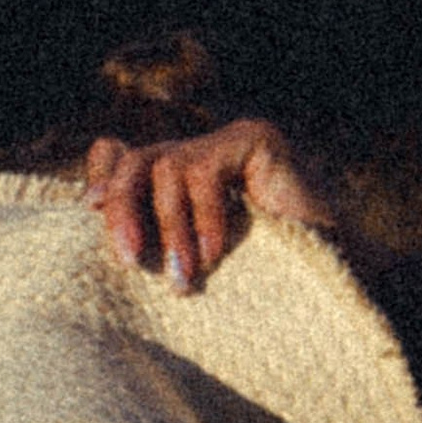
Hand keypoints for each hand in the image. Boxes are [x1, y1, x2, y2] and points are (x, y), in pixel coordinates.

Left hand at [86, 118, 336, 290]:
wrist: (333, 280)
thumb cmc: (260, 285)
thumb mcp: (184, 262)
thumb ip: (146, 233)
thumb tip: (92, 202)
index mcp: (188, 180)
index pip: (130, 157)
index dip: (106, 174)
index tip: (88, 207)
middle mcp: (208, 152)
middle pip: (139, 160)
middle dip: (123, 208)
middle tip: (130, 262)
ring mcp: (233, 140)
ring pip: (167, 166)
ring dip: (170, 230)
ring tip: (185, 281)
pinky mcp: (256, 138)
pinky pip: (204, 170)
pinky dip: (203, 217)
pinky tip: (215, 254)